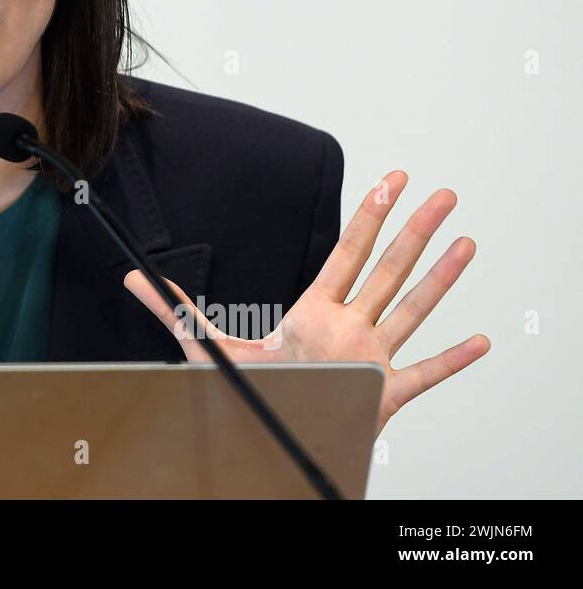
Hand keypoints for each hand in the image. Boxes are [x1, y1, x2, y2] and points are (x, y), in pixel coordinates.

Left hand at [123, 171, 489, 436]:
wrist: (267, 433)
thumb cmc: (248, 389)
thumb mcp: (207, 345)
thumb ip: (174, 309)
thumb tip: (132, 277)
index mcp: (314, 312)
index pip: (347, 253)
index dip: (369, 215)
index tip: (390, 181)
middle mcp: (348, 328)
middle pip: (388, 269)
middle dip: (416, 230)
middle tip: (443, 193)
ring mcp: (369, 358)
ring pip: (413, 310)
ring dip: (442, 278)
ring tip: (467, 242)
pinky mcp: (382, 394)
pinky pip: (425, 375)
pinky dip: (453, 361)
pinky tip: (481, 340)